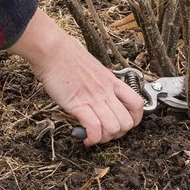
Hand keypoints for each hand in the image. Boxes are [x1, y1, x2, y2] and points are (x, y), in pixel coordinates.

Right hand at [8, 9, 144, 145]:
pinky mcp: (78, 104)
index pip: (137, 104)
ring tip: (93, 136)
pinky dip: (92, 138)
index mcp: (112, 81)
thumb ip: (98, 81)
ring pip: (113, 128)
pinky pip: (94, 127)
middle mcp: (106, 91)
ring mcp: (93, 98)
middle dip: (118, 134)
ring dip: (104, 138)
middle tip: (104, 133)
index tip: (123, 124)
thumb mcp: (92, 67)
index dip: (134, 120)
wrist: (52, 50)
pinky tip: (85, 137)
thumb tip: (95, 92)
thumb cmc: (66, 55)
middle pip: (127, 122)